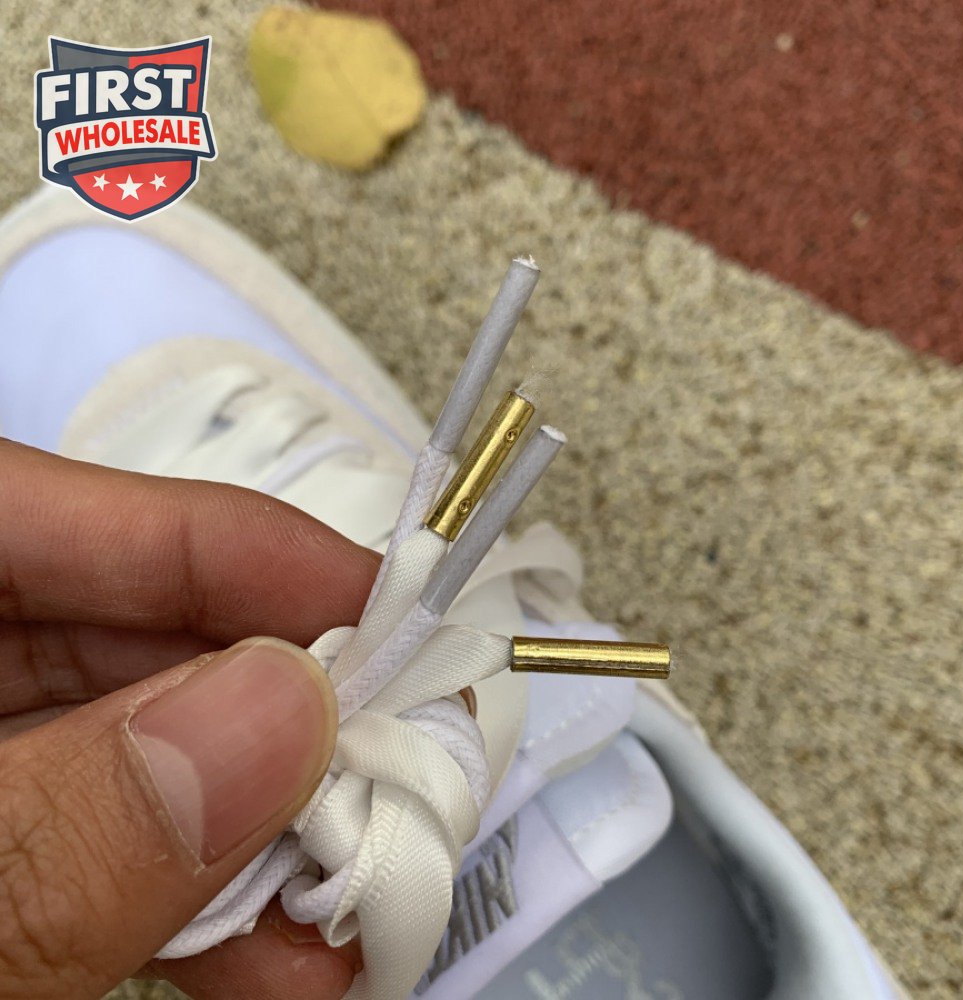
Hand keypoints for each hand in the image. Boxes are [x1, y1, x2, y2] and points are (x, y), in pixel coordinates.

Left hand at [0, 440, 379, 998]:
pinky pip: (118, 824)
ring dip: (263, 826)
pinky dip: (197, 886)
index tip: (402, 627)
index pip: (102, 516)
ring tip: (350, 900)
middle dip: (288, 717)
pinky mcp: (12, 821)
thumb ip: (69, 821)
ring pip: (151, 740)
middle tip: (401, 783)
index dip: (268, 559)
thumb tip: (285, 715)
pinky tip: (267, 947)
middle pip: (147, 630)